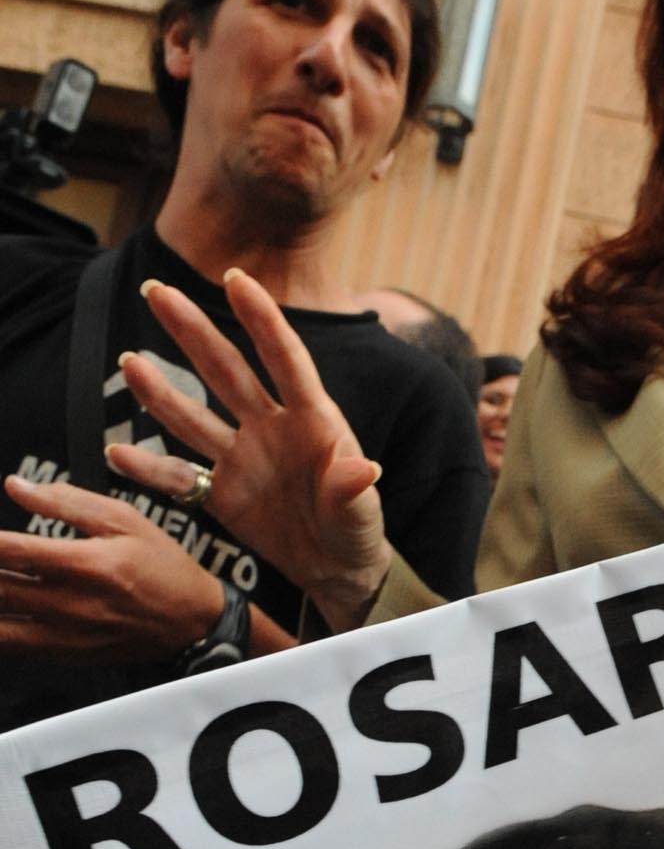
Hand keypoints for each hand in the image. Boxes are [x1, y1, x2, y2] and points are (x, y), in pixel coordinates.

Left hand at [0, 476, 224, 661]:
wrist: (193, 621)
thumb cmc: (163, 566)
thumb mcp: (124, 519)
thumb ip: (66, 502)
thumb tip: (16, 487)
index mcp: (85, 563)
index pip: (9, 550)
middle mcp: (71, 604)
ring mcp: (66, 634)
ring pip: (0, 623)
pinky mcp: (66, 654)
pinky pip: (14, 646)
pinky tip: (0, 611)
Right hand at [105, 268, 391, 631]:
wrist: (336, 570)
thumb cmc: (357, 532)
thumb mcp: (361, 515)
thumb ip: (354, 491)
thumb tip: (362, 470)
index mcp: (312, 421)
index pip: (285, 360)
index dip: (261, 320)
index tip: (236, 278)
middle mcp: (270, 427)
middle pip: (226, 371)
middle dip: (192, 332)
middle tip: (157, 292)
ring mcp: (241, 457)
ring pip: (194, 416)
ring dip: (160, 392)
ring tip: (128, 363)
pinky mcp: (221, 493)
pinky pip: (180, 477)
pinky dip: (149, 469)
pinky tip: (116, 453)